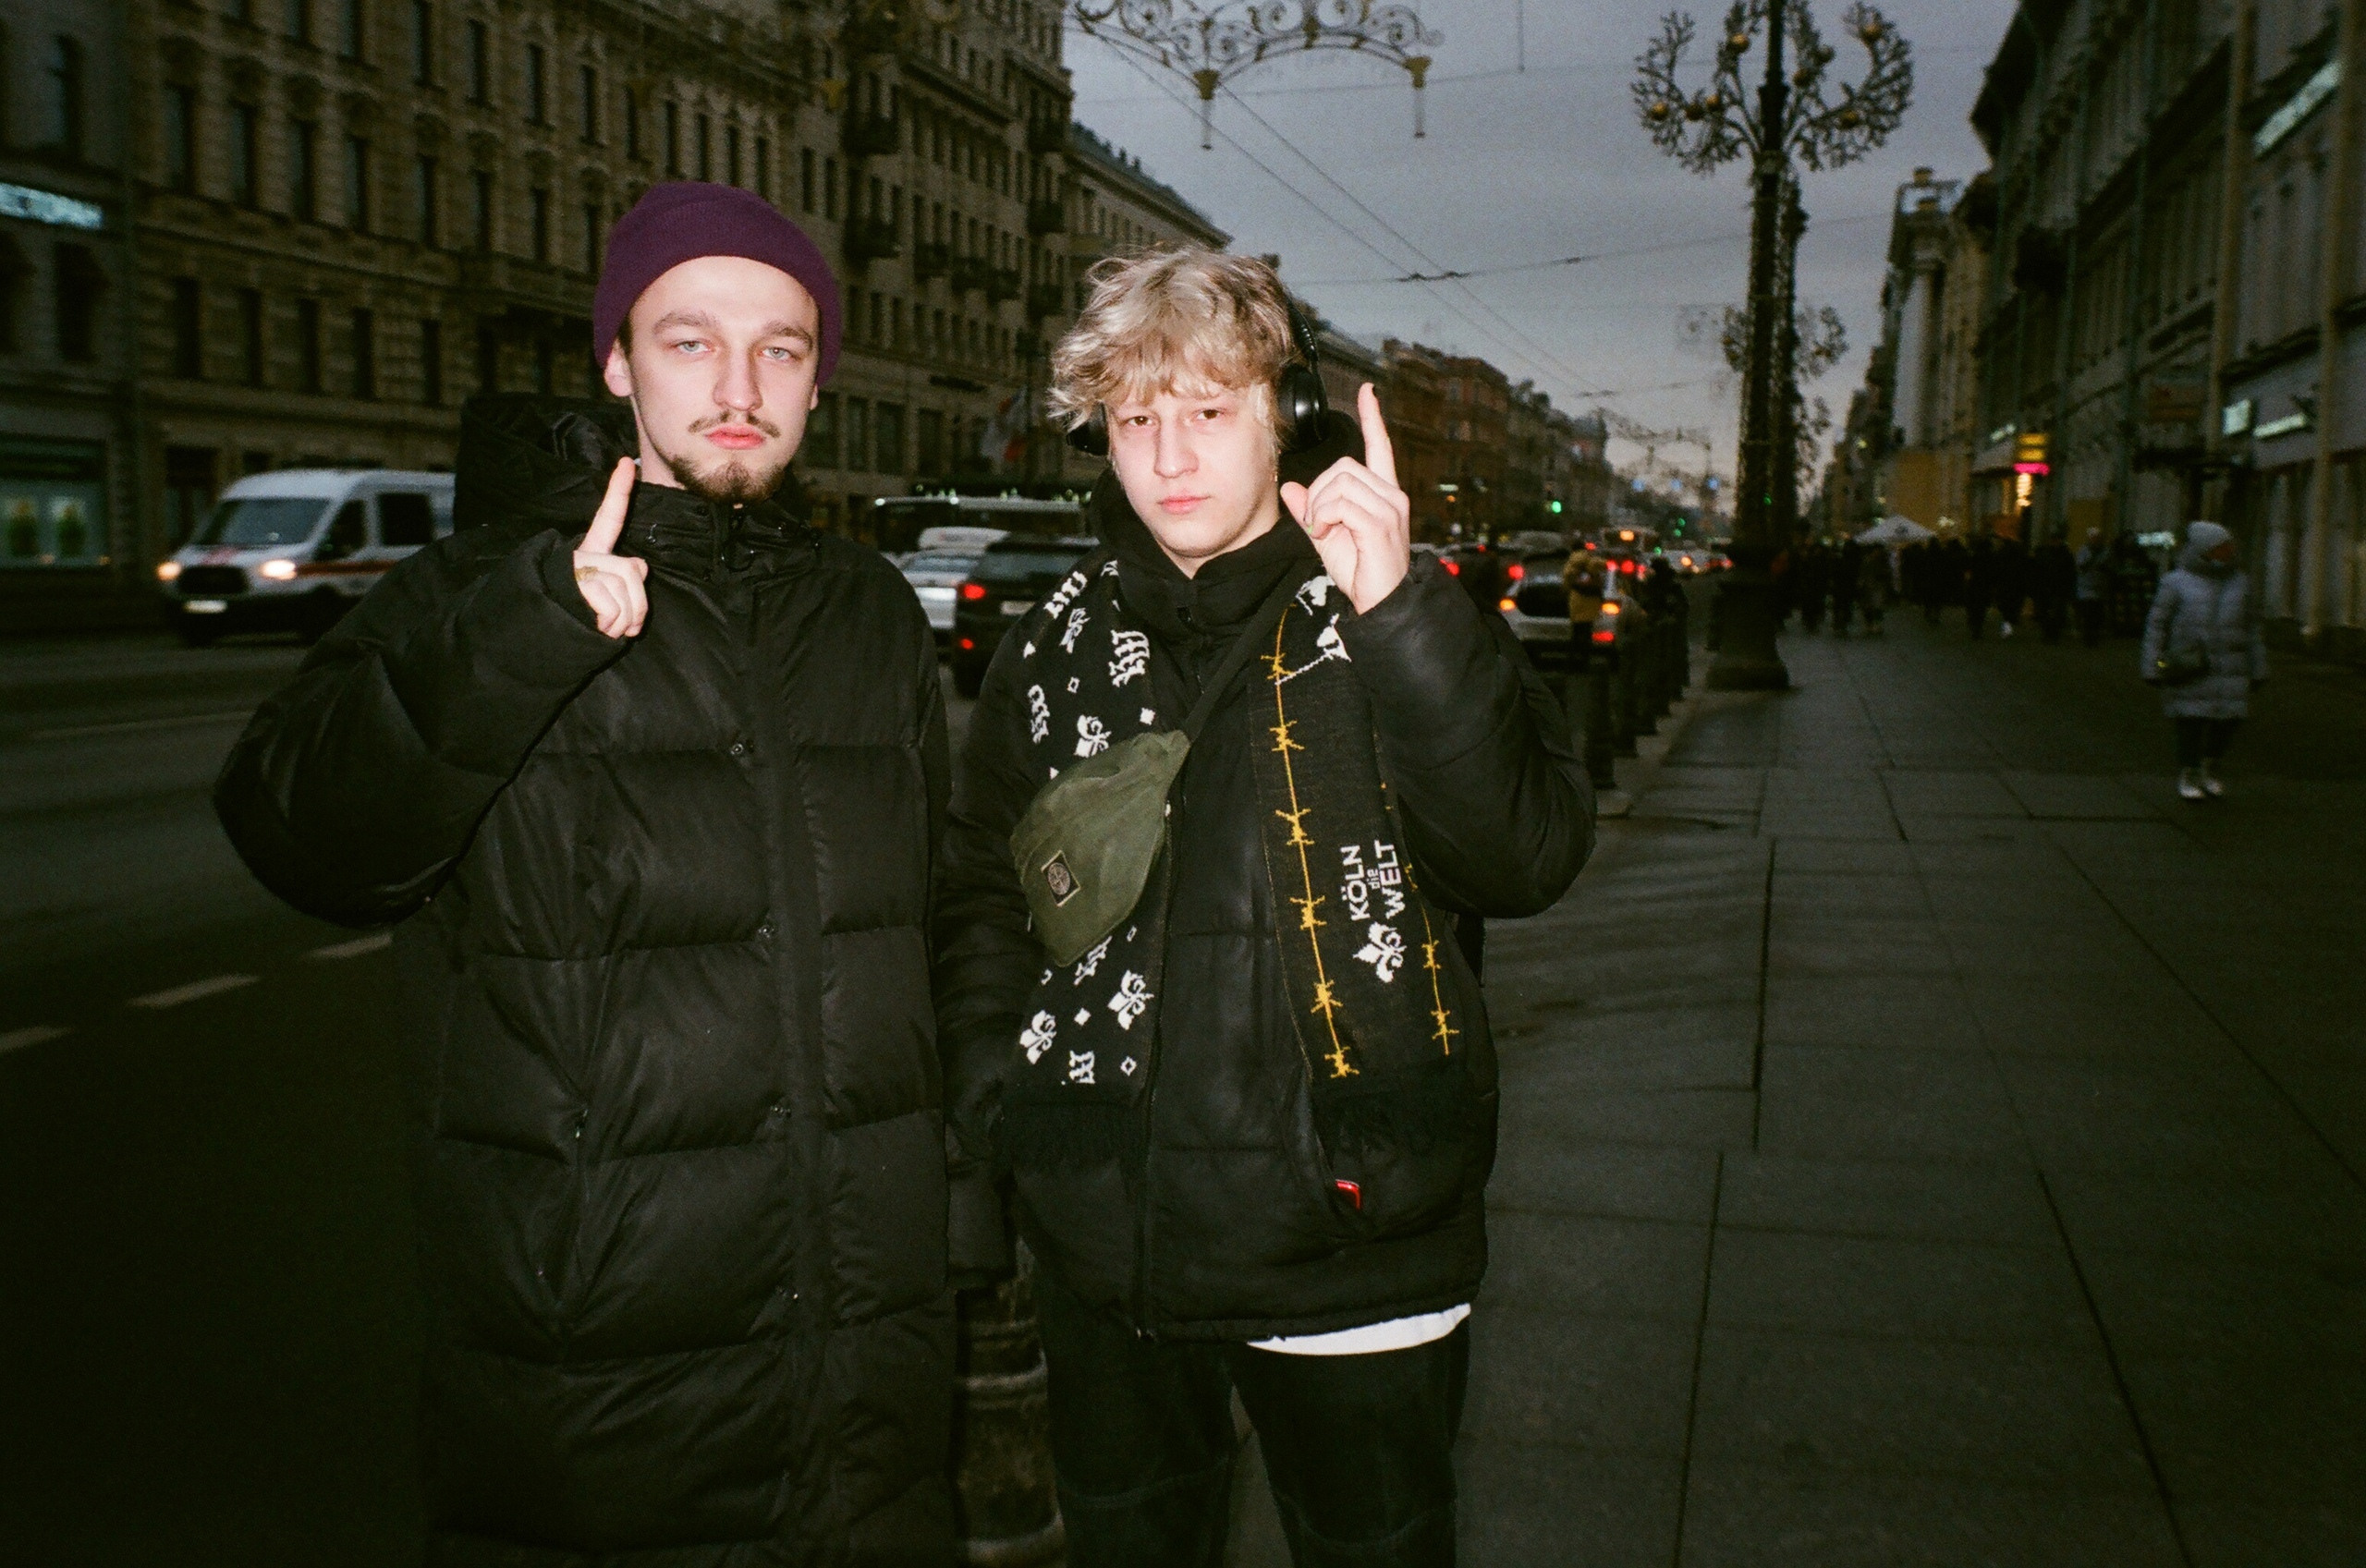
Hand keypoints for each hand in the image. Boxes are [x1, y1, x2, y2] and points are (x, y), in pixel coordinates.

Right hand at [572, 458, 647, 638]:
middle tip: (621, 626)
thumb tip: (639, 565)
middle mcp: (582, 554)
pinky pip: (614, 606)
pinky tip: (594, 630)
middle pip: (632, 571)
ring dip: (624, 622)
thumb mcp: (603, 600)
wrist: (533, 639)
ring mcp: (576, 567)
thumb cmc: (572, 620)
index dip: (619, 490)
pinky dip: (611, 627)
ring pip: (626, 589)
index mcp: (589, 552)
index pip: (608, 518)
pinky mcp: (574, 583)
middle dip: (638, 607)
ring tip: (603, 629)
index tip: (629, 462)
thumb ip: (624, 579)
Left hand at [1280, 383, 1410, 613]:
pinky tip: (1327, 534)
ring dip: (1319, 506)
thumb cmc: (1360, 571)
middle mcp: (1391, 495)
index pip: (1380, 447)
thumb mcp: (1327, 536)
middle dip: (1318, 491)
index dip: (1372, 418)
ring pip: (1340, 482)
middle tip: (1316, 523)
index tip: (1368, 392)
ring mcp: (1390, 508)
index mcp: (1382, 493)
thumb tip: (1289, 487)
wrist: (1381, 602)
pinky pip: (1341, 503)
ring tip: (1323, 531)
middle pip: (1343, 465)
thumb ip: (1310, 510)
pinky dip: (1325, 517)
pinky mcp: (1381, 523)